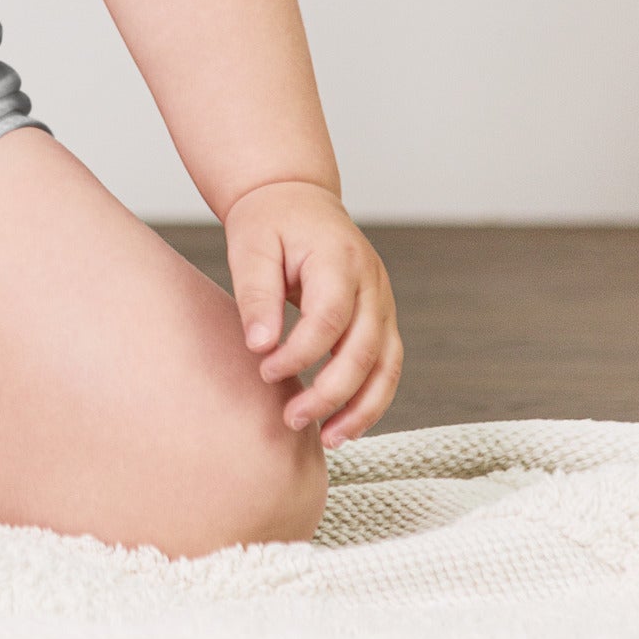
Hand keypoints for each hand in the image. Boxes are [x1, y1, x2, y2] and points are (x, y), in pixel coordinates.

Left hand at [224, 178, 401, 447]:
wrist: (296, 198)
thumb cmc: (269, 222)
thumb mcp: (251, 246)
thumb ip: (257, 294)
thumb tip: (259, 347)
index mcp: (339, 258)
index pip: (329, 318)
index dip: (300, 353)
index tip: (264, 371)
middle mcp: (371, 282)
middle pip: (364, 349)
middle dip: (330, 392)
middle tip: (291, 418)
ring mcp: (383, 301)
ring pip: (386, 365)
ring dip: (361, 408)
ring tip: (328, 439)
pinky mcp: (381, 318)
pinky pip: (386, 366)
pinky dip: (371, 399)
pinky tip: (344, 426)